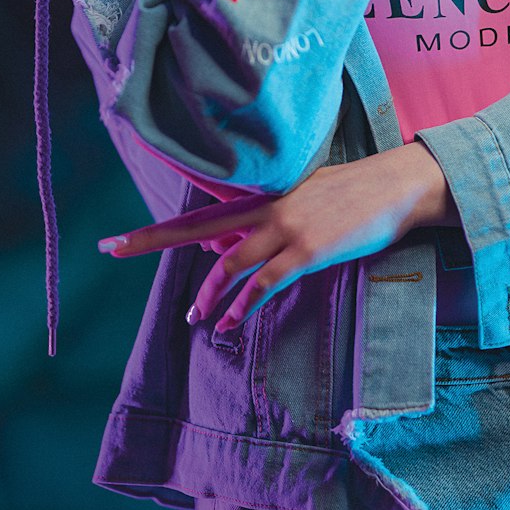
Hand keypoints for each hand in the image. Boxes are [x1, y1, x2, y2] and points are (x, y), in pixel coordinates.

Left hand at [97, 143, 458, 331]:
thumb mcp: (303, 200)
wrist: (395, 186)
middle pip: (197, 227)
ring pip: (231, 264)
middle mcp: (267, 208)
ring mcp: (286, 228)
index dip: (161, 226)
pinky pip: (264, 283)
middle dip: (152, 238)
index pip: (201, 212)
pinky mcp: (307, 250)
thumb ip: (263, 222)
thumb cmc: (353, 195)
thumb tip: (221, 244)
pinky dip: (242, 306)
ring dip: (209, 294)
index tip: (122, 236)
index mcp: (264, 195)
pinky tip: (228, 324)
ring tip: (196, 319)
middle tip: (113, 248)